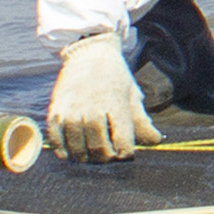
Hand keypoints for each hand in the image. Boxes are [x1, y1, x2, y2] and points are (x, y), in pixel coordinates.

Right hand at [50, 32, 163, 161]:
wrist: (89, 54)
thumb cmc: (115, 78)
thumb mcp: (132, 95)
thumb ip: (142, 121)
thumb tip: (157, 141)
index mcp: (117, 105)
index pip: (123, 142)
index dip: (125, 154)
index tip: (125, 153)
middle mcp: (93, 109)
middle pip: (99, 148)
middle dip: (105, 159)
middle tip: (107, 158)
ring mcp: (72, 110)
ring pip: (78, 147)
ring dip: (84, 158)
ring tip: (90, 158)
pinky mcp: (56, 110)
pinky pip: (56, 139)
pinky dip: (62, 151)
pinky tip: (69, 155)